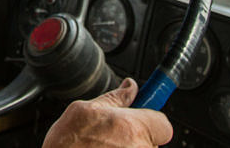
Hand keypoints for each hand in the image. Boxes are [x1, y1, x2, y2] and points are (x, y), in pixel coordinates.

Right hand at [42, 78, 172, 147]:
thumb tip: (130, 87)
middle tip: (114, 134)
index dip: (150, 119)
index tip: (142, 117)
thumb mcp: (86, 109)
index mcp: (132, 127)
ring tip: (105, 146)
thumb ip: (115, 98)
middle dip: (137, 135)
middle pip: (152, 141)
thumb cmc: (67, 144)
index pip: (162, 123)